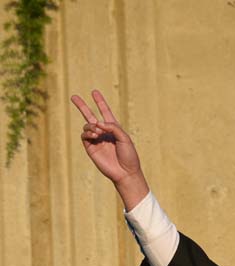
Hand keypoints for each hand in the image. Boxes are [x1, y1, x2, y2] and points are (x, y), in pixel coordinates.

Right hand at [71, 90, 148, 208]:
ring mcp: (96, 140)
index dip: (100, 102)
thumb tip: (97, 123)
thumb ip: (112, 126)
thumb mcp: (125, 137)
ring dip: (91, 126)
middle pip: (90, 116)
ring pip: (87, 126)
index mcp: (114, 128)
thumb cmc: (128, 155)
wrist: (125, 172)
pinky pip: (84, 136)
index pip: (105, 112)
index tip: (94, 92)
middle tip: (73, 96)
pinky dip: (88, 133)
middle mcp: (103, 133)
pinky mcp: (91, 148)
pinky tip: (95, 136)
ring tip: (98, 133)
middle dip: (82, 106)